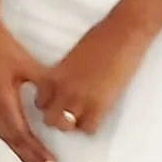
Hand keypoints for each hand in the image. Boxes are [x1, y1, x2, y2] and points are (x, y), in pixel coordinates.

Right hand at [0, 15, 54, 161]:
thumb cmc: (3, 48)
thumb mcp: (29, 66)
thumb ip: (45, 87)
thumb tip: (60, 106)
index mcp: (4, 101)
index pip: (23, 134)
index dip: (37, 151)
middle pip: (13, 141)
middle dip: (30, 158)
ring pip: (5, 137)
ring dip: (20, 153)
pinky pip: (0, 129)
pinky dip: (11, 142)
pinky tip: (18, 145)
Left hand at [34, 13, 151, 136]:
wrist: (122, 32)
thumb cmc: (100, 38)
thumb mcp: (72, 57)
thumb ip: (65, 73)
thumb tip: (66, 84)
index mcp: (54, 74)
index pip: (39, 102)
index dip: (50, 106)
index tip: (60, 105)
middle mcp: (62, 88)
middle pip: (49, 118)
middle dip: (59, 119)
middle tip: (73, 114)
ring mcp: (80, 97)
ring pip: (65, 127)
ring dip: (74, 125)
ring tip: (85, 117)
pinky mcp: (100, 104)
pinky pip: (89, 129)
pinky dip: (92, 127)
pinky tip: (98, 116)